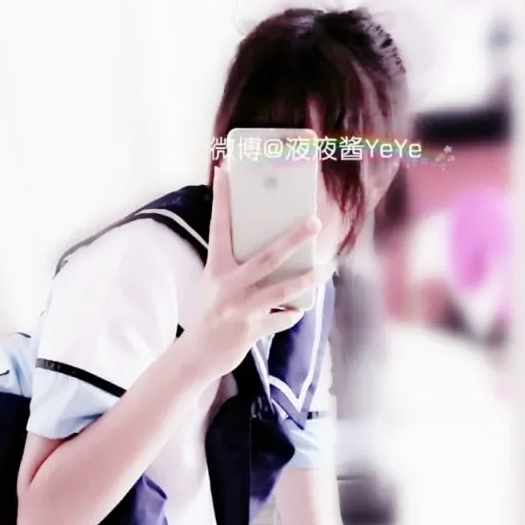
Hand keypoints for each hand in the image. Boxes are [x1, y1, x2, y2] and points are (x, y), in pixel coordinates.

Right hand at [179, 165, 333, 384]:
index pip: (219, 227)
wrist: (197, 354)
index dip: (222, 199)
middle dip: (293, 239)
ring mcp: (240, 308)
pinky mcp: (251, 329)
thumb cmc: (213, 311)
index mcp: (215, 268)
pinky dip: (292, 311)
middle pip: (266, 257)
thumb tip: (277, 246)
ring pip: (284, 289)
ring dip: (310, 278)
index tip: (225, 170)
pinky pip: (283, 315)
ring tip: (327, 268)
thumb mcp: (217, 283)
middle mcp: (227, 286)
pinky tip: (293, 309)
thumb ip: (238, 264)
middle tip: (314, 221)